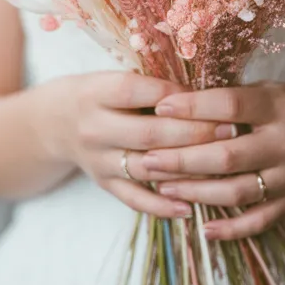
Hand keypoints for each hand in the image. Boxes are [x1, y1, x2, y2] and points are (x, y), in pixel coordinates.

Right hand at [32, 72, 231, 219]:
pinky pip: (134, 198)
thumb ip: (151, 83)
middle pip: (148, 133)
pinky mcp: (103, 183)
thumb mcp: (114, 77)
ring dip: (185, 168)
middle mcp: (94, 127)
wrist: (54, 122)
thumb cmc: (100, 93)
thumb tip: (205, 88)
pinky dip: (162, 205)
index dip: (175, 96)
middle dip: (193, 132)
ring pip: (146, 168)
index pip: (138, 91)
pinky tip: (189, 207)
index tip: (212, 98)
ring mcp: (97, 159)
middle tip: (230, 130)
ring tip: (222, 167)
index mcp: (97, 92)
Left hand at [140, 83, 284, 238]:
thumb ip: (230, 98)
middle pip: (227, 155)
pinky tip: (202, 228)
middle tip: (147, 158)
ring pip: (237, 192)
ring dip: (195, 192)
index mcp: (281, 105)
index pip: (231, 105)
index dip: (193, 107)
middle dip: (182, 158)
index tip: (160, 107)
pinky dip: (230, 229)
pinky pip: (259, 221)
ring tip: (162, 187)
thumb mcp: (268, 89)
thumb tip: (174, 102)